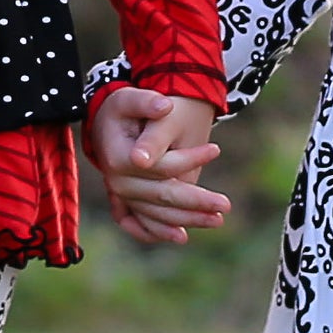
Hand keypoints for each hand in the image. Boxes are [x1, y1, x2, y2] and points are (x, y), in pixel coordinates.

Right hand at [87, 87, 227, 247]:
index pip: (160, 166)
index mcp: (118, 157)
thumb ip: (147, 102)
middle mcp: (117, 182)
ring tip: (216, 219)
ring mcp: (120, 195)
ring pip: (156, 214)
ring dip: (187, 219)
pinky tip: (182, 235)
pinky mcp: (124, 202)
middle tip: (225, 205)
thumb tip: (163, 108)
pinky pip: (139, 223)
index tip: (216, 149)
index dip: (189, 159)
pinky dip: (158, 231)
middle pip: (161, 196)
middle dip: (195, 202)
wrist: (108, 122)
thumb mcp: (132, 97)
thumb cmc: (124, 109)